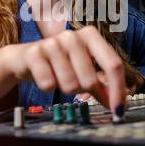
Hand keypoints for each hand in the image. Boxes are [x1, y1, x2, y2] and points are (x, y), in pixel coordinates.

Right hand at [6, 26, 125, 113]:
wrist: (25, 58)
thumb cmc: (59, 63)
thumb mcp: (83, 69)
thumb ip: (103, 83)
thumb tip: (119, 104)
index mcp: (90, 36)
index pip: (113, 64)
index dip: (118, 90)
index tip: (118, 109)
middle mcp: (72, 36)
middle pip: (90, 80)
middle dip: (85, 91)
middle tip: (76, 87)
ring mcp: (52, 43)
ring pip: (70, 85)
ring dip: (65, 89)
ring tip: (58, 77)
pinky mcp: (34, 53)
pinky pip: (48, 84)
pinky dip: (48, 87)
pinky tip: (44, 76)